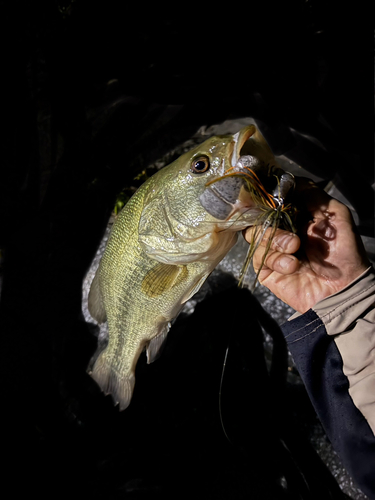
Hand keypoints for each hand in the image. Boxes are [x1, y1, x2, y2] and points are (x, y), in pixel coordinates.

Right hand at [243, 178, 369, 313]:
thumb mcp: (336, 215)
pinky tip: (293, 266)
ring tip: (294, 250)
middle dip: (272, 223)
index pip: (272, 199)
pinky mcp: (266, 268)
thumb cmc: (343, 253)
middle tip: (292, 236)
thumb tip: (291, 180)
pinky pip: (258, 256)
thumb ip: (314, 196)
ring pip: (255, 234)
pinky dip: (276, 260)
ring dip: (275, 241)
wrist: (341, 289)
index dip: (267, 196)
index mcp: (296, 214)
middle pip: (257, 215)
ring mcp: (272, 249)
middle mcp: (281, 229)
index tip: (268, 195)